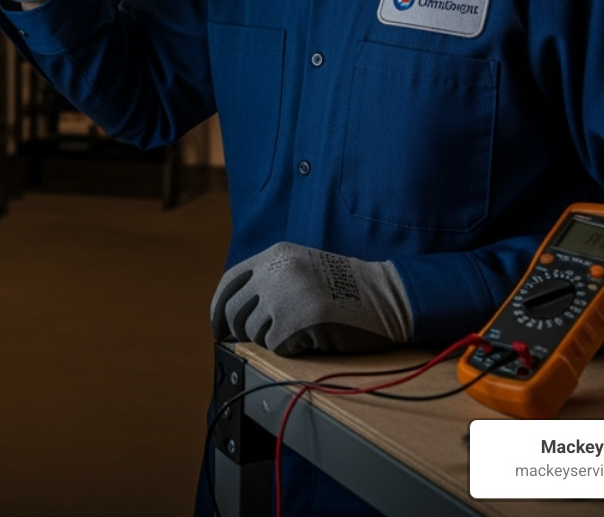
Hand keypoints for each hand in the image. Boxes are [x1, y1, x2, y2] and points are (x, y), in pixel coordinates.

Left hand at [210, 242, 413, 355]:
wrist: (386, 296)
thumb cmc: (347, 287)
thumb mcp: (303, 266)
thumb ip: (270, 278)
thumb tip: (235, 311)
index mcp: (275, 255)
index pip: (229, 282)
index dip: (218, 308)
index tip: (217, 327)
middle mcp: (274, 271)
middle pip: (234, 312)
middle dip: (240, 332)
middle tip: (257, 339)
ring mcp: (283, 296)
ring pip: (254, 333)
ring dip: (273, 339)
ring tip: (301, 328)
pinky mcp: (294, 322)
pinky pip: (275, 347)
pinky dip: (290, 348)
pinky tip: (311, 337)